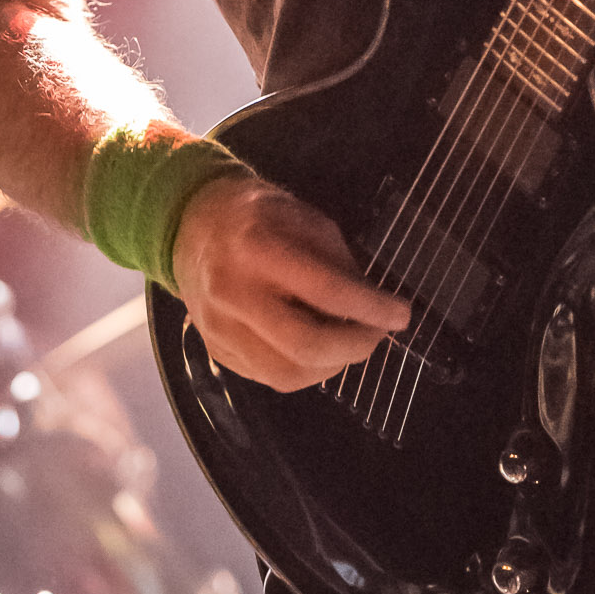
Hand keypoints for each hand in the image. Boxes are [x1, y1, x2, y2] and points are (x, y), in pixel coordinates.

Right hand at [171, 174, 410, 391]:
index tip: (402, 314)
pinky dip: (306, 370)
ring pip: (288, 373)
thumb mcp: (304, 217)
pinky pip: (271, 378)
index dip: (370, 307)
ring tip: (350, 341)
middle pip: (304, 344)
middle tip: (378, 334)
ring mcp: (220, 329)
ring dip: (333, 364)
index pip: (324, 290)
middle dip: (355, 346)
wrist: (191, 226)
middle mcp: (233, 293)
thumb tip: (371, 307)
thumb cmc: (257, 215)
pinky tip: (320, 349)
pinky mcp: (216, 351)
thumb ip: (337, 262)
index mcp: (257, 249)